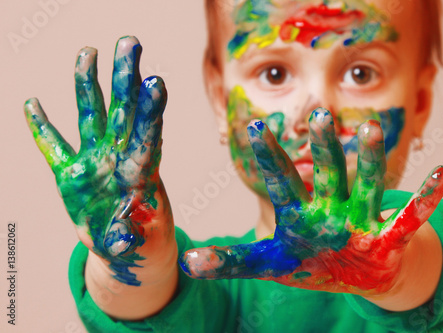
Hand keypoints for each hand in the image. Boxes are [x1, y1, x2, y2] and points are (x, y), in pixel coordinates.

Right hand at [24, 36, 172, 286]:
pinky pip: (52, 147)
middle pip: (122, 112)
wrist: (125, 244)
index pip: (146, 136)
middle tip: (130, 42)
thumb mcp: (133, 244)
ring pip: (91, 116)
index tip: (156, 82)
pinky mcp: (70, 174)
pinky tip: (32, 104)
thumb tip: (125, 240)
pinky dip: (41, 128)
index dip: (150, 111)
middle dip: (124, 78)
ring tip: (88, 52)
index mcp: (138, 173)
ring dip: (87, 84)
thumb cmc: (137, 243)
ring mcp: (93, 161)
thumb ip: (126, 239)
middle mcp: (117, 158)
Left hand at [180, 108, 442, 296]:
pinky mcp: (387, 235)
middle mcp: (330, 207)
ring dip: (369, 161)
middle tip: (318, 114)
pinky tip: (440, 175)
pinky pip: (410, 216)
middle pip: (326, 172)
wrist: (352, 274)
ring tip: (372, 133)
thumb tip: (187, 263)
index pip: (281, 180)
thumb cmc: (308, 263)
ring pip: (365, 184)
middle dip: (323, 147)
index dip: (269, 156)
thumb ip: (231, 261)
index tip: (255, 125)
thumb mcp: (269, 262)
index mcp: (300, 213)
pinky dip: (425, 199)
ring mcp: (360, 218)